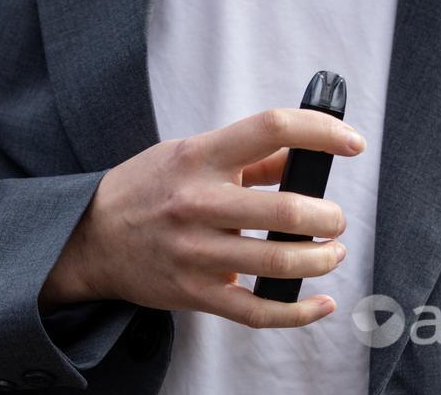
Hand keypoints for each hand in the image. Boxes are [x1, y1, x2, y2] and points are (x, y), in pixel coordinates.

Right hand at [39, 107, 365, 327]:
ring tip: (331, 252)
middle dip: (328, 217)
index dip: (321, 132)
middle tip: (334, 219)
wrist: (89, 238)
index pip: (271, 129)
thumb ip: (248, 157)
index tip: (351, 143)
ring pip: (278, 261)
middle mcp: (199, 202)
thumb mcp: (189, 153)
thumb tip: (303, 154)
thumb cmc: (145, 189)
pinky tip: (320, 303)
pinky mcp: (196, 292)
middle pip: (284, 209)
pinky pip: (257, 310)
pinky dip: (298, 311)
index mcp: (201, 157)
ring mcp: (197, 251)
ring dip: (321, 258)